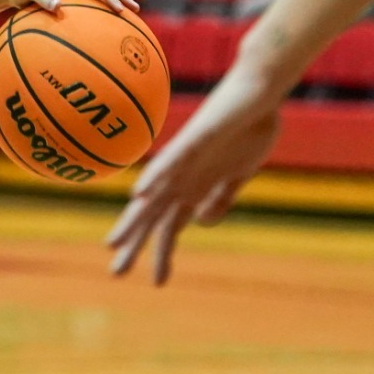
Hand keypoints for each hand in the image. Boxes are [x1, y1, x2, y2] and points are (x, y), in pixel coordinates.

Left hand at [105, 67, 284, 284]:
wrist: (260, 90)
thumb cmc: (250, 126)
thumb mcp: (238, 174)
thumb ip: (219, 197)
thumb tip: (200, 224)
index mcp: (194, 186)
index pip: (171, 226)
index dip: (163, 254)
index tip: (157, 283)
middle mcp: (183, 176)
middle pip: (153, 215)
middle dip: (135, 244)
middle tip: (116, 273)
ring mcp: (185, 158)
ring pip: (153, 193)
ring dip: (133, 219)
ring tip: (113, 243)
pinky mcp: (195, 138)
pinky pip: (171, 160)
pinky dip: (155, 177)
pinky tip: (139, 193)